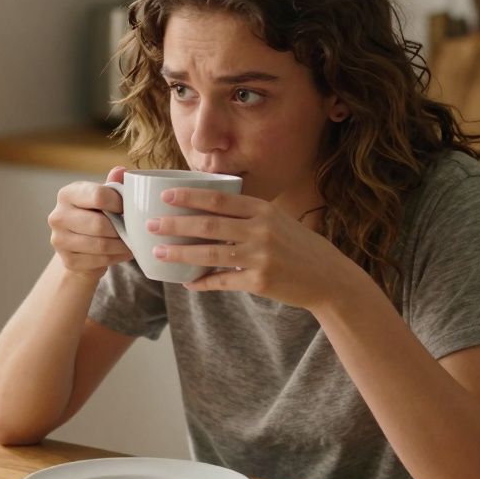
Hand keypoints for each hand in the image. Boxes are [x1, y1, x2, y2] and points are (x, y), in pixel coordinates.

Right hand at [47, 166, 133, 280]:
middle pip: (99, 224)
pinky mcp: (67, 260)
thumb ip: (113, 184)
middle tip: (134, 230)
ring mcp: (59, 240)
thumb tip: (122, 170)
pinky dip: (116, 257)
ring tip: (131, 242)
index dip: (119, 203)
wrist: (79, 246)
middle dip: (121, 229)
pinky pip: (99, 261)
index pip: (98, 196)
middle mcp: (58, 216)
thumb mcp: (103, 197)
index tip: (128, 208)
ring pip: (101, 245)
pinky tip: (122, 253)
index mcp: (67, 194)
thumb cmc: (95, 215)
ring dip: (122, 245)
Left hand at [148, 187, 358, 309]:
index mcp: (263, 210)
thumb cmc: (299, 247)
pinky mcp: (259, 282)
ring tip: (159, 252)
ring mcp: (260, 257)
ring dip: (181, 253)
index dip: (190, 196)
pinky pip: (223, 281)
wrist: (328, 278)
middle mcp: (261, 230)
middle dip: (176, 223)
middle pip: (208, 224)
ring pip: (210, 253)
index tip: (166, 195)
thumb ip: (248, 215)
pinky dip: (202, 282)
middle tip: (151, 224)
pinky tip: (187, 282)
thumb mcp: (277, 221)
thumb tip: (209, 210)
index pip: (219, 199)